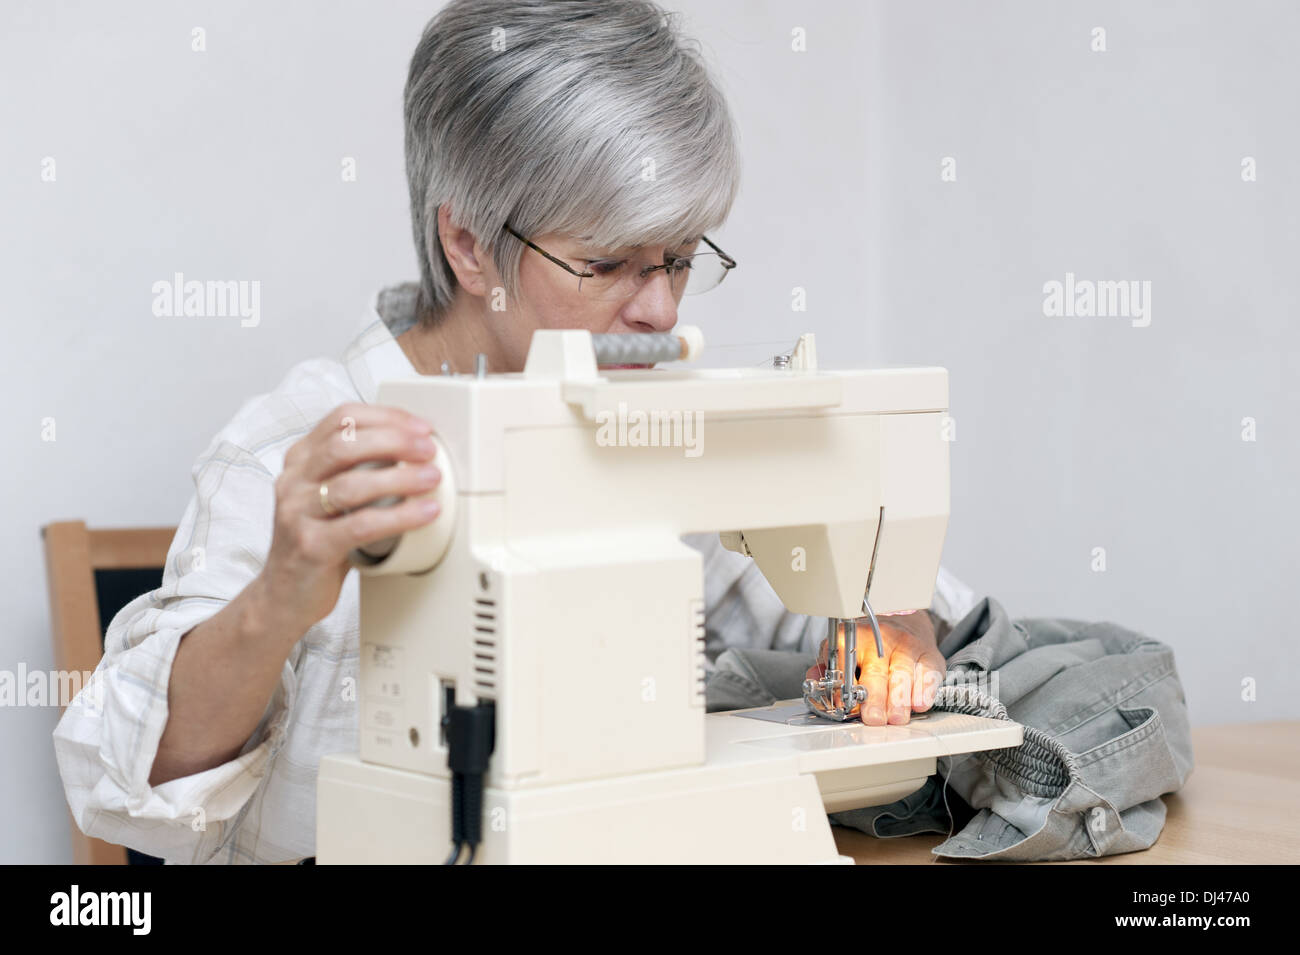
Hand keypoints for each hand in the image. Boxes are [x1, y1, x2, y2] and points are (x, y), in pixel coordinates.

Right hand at [257, 402, 443, 630]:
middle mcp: (294, 481)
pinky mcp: (311, 546)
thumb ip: (360, 469)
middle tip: (428, 448)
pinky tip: (424, 513)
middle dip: (394, 440)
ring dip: (400, 477)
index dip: (385, 416)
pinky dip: (399, 517)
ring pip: (352, 484)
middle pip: (344, 443)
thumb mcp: (332, 496)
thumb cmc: (318, 540)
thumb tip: (415, 449)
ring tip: (431, 478)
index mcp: (301, 460)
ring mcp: (297, 513)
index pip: (342, 418)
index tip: (420, 426)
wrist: (284, 594)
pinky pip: (360, 526)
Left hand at [804, 611, 945, 725]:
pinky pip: (928, 672)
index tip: (842, 702)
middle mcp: (880, 640)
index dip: (843, 682)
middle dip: (875, 697)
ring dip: (899, 698)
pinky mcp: (929, 655)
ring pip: (903, 673)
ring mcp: (907, 646)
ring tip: (896, 717)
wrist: (903, 622)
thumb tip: (813, 685)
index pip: (844, 658)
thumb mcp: (842, 651)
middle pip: (876, 670)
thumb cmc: (868, 646)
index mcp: (853, 637)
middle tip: (873, 718)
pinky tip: (919, 703)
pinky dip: (925, 689)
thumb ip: (827, 670)